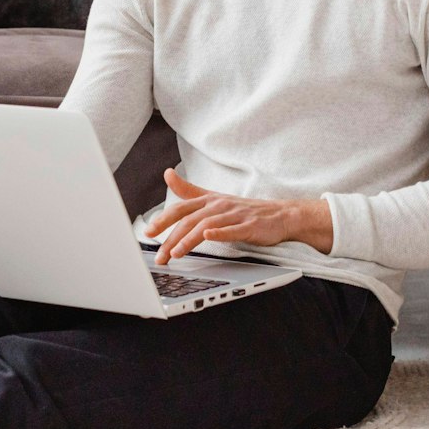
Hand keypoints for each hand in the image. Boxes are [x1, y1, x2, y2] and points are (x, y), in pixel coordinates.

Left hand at [142, 168, 332, 263]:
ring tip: (176, 253)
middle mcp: (219, 205)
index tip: (148, 233)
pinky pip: (232, 229)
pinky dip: (219, 232)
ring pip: (207, 225)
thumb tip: (167, 174)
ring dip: (189, 239)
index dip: (163, 219)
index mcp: (209, 200)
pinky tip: (209, 236)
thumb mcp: (215, 198)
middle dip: (171, 238)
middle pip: (189, 220)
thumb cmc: (245, 210)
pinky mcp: (249, 226)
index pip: (180, 209)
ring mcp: (234, 215)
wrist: (280, 215)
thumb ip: (189, 190)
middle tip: (159, 255)